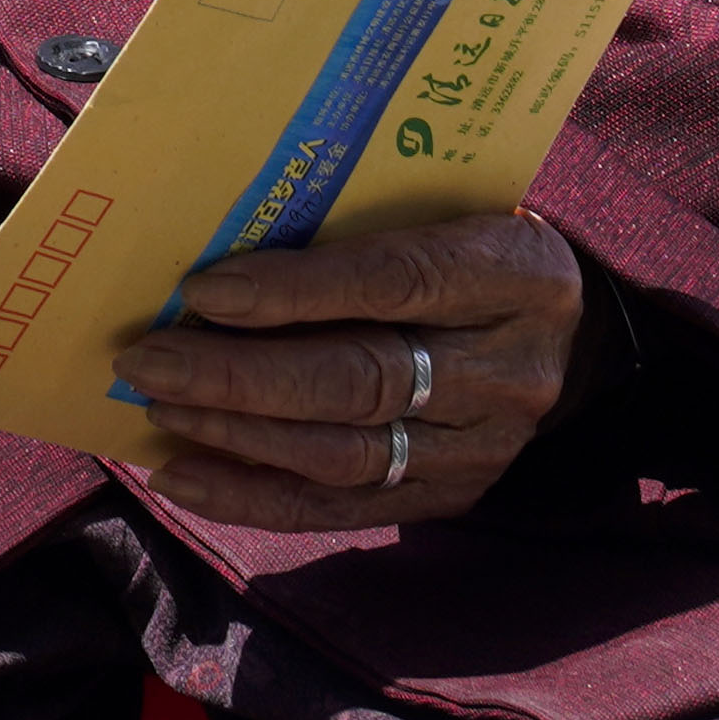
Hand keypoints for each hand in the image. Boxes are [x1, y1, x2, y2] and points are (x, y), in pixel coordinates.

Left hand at [109, 214, 583, 531]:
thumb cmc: (475, 248)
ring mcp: (481, 447)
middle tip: (148, 360)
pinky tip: (181, 474)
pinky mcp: (448, 497)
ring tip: (157, 409)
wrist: (570, 340)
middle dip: (241, 375)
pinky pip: (338, 508)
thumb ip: (361, 225)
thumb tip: (218, 252)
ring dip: (236, 435)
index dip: (296, 290)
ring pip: (344, 454)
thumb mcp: (450, 211)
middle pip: (362, 381)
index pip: (396, 283)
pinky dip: (251, 496)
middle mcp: (508, 370)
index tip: (204, 290)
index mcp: (516, 274)